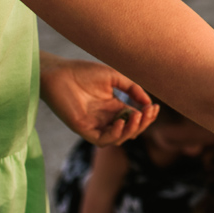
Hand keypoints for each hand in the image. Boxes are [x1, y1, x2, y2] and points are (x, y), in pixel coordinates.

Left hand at [39, 53, 157, 145]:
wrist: (58, 72)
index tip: (154, 107)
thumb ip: (132, 89)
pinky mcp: (83, 129)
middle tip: (147, 112)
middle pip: (129, 131)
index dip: (146, 116)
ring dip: (130, 130)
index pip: (134, 119)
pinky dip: (114, 134)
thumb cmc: (83, 72)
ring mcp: (94, 126)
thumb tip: (148, 103)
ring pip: (118, 138)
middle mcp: (105, 120)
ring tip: (136, 116)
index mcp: (113, 108)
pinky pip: (102, 140)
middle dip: (141, 124)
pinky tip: (120, 122)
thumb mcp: (114, 78)